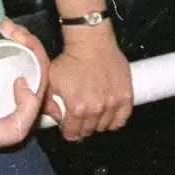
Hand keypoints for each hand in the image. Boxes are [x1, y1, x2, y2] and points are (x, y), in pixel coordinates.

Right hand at [0, 19, 50, 154]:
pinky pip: (0, 54)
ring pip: (17, 51)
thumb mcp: (13, 130)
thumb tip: (23, 81)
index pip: (41, 66)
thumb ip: (25, 112)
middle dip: (23, 36)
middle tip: (7, 26)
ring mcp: (6, 78)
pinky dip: (0, 40)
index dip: (34, 48)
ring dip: (13, 34)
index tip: (19, 36)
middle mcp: (23, 86)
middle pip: (30, 54)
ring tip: (2, 24)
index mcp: (33, 97)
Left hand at [47, 23, 133, 141]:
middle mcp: (96, 109)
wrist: (91, 42)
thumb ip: (49, 103)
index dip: (68, 130)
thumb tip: (56, 117)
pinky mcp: (126, 96)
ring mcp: (113, 104)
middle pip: (88, 131)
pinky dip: (114, 121)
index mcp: (77, 108)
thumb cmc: (71, 59)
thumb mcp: (51, 80)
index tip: (68, 125)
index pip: (72, 132)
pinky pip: (122, 120)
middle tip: (80, 117)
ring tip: (94, 112)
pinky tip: (108, 115)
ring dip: (97, 122)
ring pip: (104, 126)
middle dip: (82, 126)